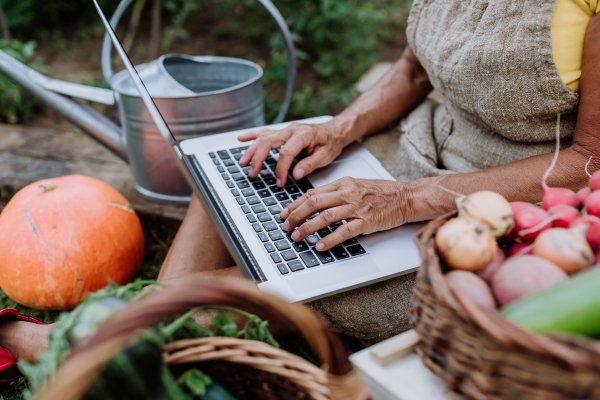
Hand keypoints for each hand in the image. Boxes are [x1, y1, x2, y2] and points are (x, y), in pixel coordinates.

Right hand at [237, 119, 351, 186]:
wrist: (335, 131)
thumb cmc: (331, 143)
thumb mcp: (326, 156)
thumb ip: (310, 164)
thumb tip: (296, 174)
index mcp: (304, 134)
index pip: (286, 152)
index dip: (281, 169)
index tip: (280, 181)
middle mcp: (292, 129)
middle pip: (268, 142)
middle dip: (258, 159)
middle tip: (253, 173)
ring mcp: (286, 129)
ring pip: (263, 137)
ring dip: (251, 150)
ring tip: (243, 162)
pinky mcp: (283, 132)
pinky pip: (265, 132)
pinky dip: (252, 136)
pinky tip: (242, 139)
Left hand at [280, 177, 409, 250]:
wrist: (406, 197)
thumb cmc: (381, 193)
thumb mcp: (355, 185)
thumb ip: (336, 192)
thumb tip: (314, 202)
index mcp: (343, 184)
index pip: (312, 193)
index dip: (295, 204)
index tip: (284, 214)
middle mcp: (348, 193)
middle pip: (315, 203)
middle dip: (296, 216)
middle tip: (286, 227)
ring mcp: (357, 207)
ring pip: (326, 216)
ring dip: (308, 228)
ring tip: (297, 237)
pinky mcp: (367, 221)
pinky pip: (345, 231)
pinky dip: (330, 239)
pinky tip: (320, 245)